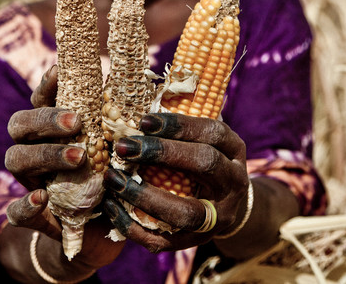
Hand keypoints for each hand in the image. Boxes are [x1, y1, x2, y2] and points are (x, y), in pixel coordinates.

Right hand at [3, 65, 123, 270]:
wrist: (104, 231)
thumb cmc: (112, 176)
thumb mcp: (118, 146)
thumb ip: (118, 118)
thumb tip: (139, 80)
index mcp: (52, 128)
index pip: (40, 99)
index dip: (46, 84)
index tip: (61, 71)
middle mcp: (35, 149)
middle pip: (20, 124)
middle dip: (45, 120)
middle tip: (77, 122)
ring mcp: (30, 182)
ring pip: (15, 160)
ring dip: (45, 155)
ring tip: (78, 157)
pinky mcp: (34, 216)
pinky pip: (16, 211)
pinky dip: (25, 204)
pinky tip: (42, 197)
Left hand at [102, 112, 249, 252]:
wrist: (223, 207)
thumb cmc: (201, 162)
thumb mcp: (201, 140)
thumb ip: (177, 127)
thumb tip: (134, 104)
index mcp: (234, 150)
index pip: (212, 133)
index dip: (178, 125)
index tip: (143, 121)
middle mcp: (233, 183)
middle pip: (205, 164)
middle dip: (162, 154)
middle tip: (124, 147)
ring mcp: (218, 216)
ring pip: (187, 211)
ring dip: (144, 196)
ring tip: (113, 180)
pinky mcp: (196, 241)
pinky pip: (164, 239)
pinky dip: (133, 225)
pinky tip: (111, 207)